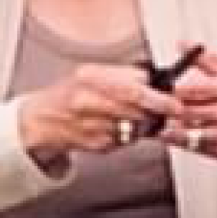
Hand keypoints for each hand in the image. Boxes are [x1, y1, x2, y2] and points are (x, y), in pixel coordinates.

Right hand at [18, 64, 170, 164]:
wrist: (43, 120)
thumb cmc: (70, 94)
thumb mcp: (92, 73)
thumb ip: (123, 74)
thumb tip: (155, 77)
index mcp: (89, 77)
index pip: (131, 86)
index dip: (157, 95)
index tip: (173, 99)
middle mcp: (88, 100)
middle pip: (135, 107)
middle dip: (158, 110)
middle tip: (173, 110)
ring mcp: (91, 125)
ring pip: (134, 126)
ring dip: (145, 123)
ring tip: (139, 116)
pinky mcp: (96, 144)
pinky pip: (124, 140)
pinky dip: (129, 134)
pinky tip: (120, 127)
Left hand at [162, 54, 216, 161]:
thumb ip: (206, 58)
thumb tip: (182, 44)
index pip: (196, 89)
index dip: (175, 89)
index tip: (163, 86)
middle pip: (190, 112)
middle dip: (169, 109)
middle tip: (154, 104)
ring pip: (191, 134)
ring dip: (172, 128)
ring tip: (159, 121)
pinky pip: (197, 148)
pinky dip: (181, 141)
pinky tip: (171, 134)